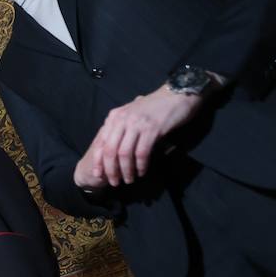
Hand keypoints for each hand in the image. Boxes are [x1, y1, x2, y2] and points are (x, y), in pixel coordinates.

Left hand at [75, 85, 202, 187]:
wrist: (177, 94)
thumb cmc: (154, 107)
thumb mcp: (131, 114)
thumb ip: (120, 128)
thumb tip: (112, 150)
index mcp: (114, 117)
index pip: (100, 142)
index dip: (98, 161)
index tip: (98, 175)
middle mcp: (122, 119)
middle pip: (110, 150)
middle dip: (110, 170)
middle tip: (115, 182)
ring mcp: (136, 124)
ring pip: (124, 154)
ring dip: (126, 170)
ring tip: (129, 180)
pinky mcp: (152, 129)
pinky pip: (142, 152)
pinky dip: (141, 165)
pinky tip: (142, 172)